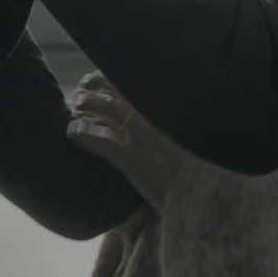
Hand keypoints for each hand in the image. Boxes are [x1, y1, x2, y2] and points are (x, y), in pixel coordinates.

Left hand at [64, 72, 191, 210]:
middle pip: (121, 91)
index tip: (95, 79)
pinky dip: (85, 135)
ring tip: (74, 105)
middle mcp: (155, 123)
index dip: (111, 80)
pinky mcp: (136, 161)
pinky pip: (104, 142)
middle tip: (80, 93)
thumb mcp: (185, 148)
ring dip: (88, 103)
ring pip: (111, 109)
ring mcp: (145, 141)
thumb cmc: (193, 178)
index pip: (134, 88)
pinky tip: (71, 132)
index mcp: (164, 117)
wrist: (205, 198)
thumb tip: (149, 130)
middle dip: (96, 85)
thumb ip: (166, 134)